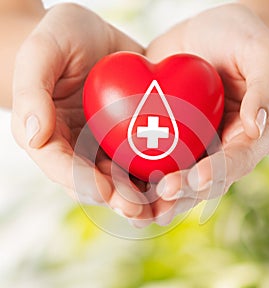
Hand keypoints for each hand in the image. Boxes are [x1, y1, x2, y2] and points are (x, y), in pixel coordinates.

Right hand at [11, 3, 153, 220]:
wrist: (94, 35)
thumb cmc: (61, 37)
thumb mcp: (42, 52)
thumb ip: (32, 92)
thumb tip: (37, 135)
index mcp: (50, 135)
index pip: (59, 165)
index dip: (80, 181)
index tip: (103, 190)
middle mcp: (77, 148)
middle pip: (93, 182)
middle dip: (115, 199)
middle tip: (137, 209)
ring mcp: (104, 145)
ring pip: (120, 180)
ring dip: (138, 198)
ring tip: (158, 209)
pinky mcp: (130, 138)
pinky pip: (143, 161)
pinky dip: (157, 176)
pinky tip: (173, 184)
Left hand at [146, 4, 268, 221]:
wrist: (205, 36)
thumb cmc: (238, 39)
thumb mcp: (259, 52)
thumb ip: (264, 88)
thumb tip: (254, 126)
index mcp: (247, 137)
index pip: (235, 162)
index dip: (216, 173)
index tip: (196, 179)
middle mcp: (219, 150)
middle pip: (203, 182)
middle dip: (183, 193)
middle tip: (161, 196)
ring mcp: (191, 148)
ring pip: (176, 182)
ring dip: (157, 199)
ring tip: (137, 210)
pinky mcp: (166, 141)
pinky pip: (152, 163)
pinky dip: (137, 177)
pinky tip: (119, 186)